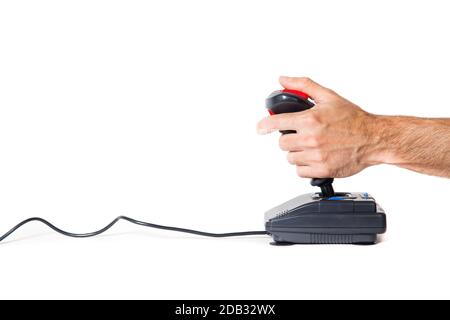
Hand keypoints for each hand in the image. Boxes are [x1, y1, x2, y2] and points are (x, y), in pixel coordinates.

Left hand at [257, 76, 378, 177]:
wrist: (374, 139)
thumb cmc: (353, 119)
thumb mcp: (329, 96)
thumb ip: (304, 86)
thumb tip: (283, 80)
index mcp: (310, 119)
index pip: (276, 123)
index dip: (264, 125)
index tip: (260, 128)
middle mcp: (311, 138)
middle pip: (282, 143)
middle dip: (290, 139)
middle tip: (302, 135)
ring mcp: (316, 156)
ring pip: (290, 158)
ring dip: (298, 153)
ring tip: (313, 146)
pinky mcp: (322, 170)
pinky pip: (300, 171)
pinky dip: (305, 166)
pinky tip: (316, 157)